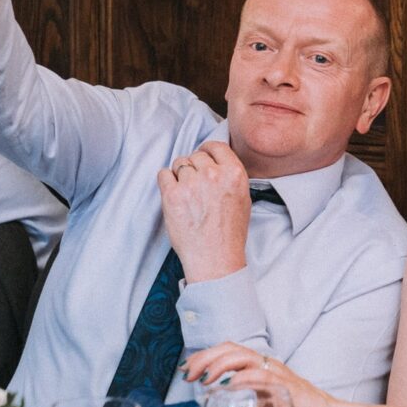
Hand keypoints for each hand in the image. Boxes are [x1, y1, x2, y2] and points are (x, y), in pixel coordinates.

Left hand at [156, 141, 249, 282]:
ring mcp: (191, 184)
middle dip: (194, 168)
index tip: (203, 157)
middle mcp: (213, 175)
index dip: (207, 151)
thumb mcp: (243, 199)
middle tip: (195, 186)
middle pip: (195, 155)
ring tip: (186, 194)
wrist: (215, 259)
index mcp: (234, 174)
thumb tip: (215, 162)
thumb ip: (230, 177)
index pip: (216, 146)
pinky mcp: (172, 195)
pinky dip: (166, 182)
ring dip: (180, 175)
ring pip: (179, 163)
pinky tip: (174, 195)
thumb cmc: (229, 234)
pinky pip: (163, 174)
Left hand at [182, 343, 338, 406]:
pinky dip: (243, 377)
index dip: (205, 357)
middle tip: (188, 372)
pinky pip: (261, 375)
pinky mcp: (286, 385)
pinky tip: (229, 384)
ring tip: (204, 377)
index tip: (187, 370)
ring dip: (219, 364)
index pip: (227, 352)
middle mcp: (266, 365)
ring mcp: (276, 373)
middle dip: (205, 358)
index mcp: (259, 368)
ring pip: (243, 356)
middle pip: (230, 349)